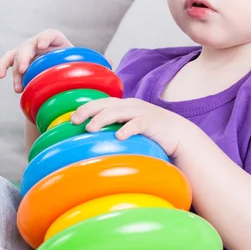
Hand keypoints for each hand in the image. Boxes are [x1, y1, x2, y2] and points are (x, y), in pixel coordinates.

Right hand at [0, 28, 72, 92]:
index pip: (50, 35)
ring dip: (15, 70)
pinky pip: (8, 60)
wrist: (64, 70)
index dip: (45, 38)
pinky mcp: (19, 59)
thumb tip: (86, 71)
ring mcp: (28, 50)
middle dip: (24, 57)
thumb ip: (79, 65)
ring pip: (17, 55)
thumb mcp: (77, 63)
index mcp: (56, 40)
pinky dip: (3, 66)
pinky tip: (0, 75)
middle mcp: (39, 43)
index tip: (42, 46)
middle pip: (29, 45)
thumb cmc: (72, 65)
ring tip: (18, 86)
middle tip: (23, 69)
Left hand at [71, 97, 195, 157]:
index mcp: (124, 106)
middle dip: (88, 110)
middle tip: (74, 121)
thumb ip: (115, 130)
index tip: (71, 119)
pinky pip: (138, 124)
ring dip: (102, 119)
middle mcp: (131, 106)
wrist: (179, 134)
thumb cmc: (151, 134)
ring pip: (118, 111)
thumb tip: (92, 146)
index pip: (101, 102)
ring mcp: (141, 112)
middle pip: (106, 103)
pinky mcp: (152, 123)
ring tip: (90, 128)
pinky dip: (127, 129)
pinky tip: (119, 137)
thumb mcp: (131, 128)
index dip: (86, 108)